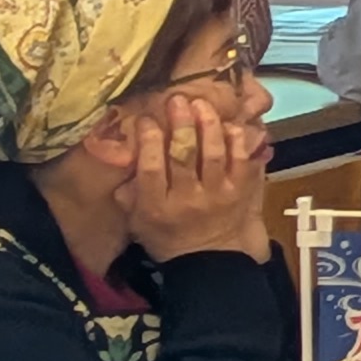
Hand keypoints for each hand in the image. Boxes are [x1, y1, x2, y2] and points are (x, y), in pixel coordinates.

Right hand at [124, 91, 270, 260]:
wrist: (208, 261)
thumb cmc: (167, 237)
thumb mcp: (138, 222)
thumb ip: (129, 193)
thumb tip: (120, 158)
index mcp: (157, 206)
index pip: (151, 169)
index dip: (149, 141)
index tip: (146, 119)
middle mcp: (187, 198)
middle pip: (184, 156)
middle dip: (180, 124)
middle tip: (177, 99)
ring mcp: (217, 194)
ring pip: (214, 154)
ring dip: (208, 125)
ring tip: (201, 104)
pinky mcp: (240, 192)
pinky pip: (241, 162)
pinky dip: (236, 142)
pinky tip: (229, 125)